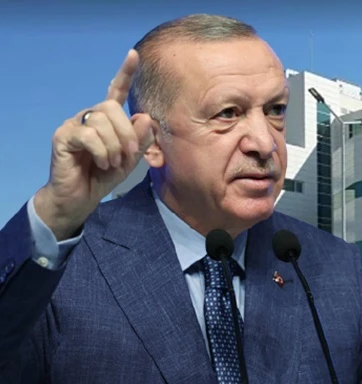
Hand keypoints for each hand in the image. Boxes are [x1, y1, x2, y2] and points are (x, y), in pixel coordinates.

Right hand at [34, 49, 155, 239]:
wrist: (80, 198)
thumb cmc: (104, 176)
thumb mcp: (130, 159)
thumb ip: (141, 140)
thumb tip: (144, 117)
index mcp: (107, 119)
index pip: (116, 91)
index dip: (125, 73)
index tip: (133, 55)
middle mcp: (89, 116)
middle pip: (111, 107)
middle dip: (127, 133)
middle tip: (129, 155)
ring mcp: (74, 125)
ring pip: (101, 122)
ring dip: (114, 146)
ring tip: (111, 163)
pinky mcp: (63, 137)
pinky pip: (89, 136)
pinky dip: (102, 152)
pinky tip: (101, 163)